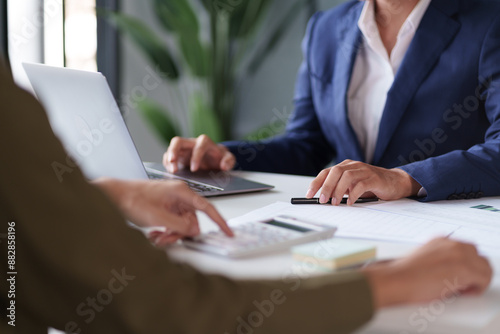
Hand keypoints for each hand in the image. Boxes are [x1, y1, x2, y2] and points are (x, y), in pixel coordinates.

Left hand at [93, 178, 232, 245]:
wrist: (113, 195)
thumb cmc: (132, 199)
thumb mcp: (158, 217)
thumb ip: (180, 225)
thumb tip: (195, 231)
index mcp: (182, 192)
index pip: (207, 208)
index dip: (219, 221)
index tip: (228, 232)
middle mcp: (179, 196)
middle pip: (191, 222)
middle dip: (179, 234)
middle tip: (165, 239)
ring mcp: (171, 202)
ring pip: (181, 225)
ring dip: (170, 235)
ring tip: (156, 237)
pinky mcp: (164, 208)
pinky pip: (172, 224)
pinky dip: (165, 231)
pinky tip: (153, 233)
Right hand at [163, 135, 235, 172]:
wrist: (214, 158)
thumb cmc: (220, 158)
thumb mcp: (228, 159)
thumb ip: (229, 161)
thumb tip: (224, 166)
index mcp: (205, 143)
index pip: (199, 146)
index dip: (196, 156)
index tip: (194, 168)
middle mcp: (192, 143)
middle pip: (178, 141)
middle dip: (174, 151)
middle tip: (172, 162)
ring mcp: (184, 149)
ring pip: (172, 148)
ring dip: (169, 159)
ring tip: (171, 171)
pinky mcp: (178, 155)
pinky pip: (169, 156)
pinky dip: (167, 163)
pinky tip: (170, 171)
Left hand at [306, 160, 421, 204]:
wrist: (396, 182)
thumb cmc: (372, 185)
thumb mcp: (352, 186)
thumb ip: (340, 189)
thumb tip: (323, 199)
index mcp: (346, 166)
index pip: (326, 172)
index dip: (316, 183)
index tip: (309, 194)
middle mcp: (354, 166)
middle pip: (335, 171)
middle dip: (326, 186)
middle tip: (322, 200)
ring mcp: (365, 170)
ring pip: (347, 176)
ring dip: (338, 190)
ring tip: (335, 202)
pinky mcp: (375, 178)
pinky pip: (361, 184)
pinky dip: (353, 194)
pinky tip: (349, 202)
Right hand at [361, 238, 491, 308]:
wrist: (397, 280)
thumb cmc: (405, 274)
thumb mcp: (425, 258)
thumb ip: (441, 258)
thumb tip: (452, 271)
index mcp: (442, 240)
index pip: (467, 250)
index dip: (465, 265)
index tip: (457, 276)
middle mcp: (453, 244)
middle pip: (478, 256)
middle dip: (474, 271)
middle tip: (461, 284)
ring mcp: (460, 256)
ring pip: (485, 267)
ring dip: (477, 279)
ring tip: (461, 289)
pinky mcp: (464, 270)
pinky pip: (484, 279)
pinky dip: (477, 288)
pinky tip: (461, 292)